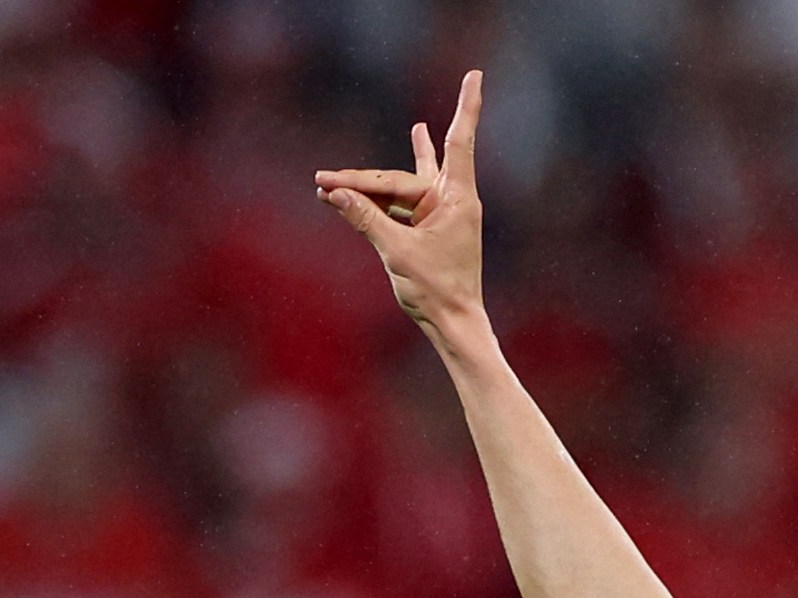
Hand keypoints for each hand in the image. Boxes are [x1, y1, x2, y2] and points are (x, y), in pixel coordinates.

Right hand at [315, 70, 485, 339]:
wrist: (453, 323)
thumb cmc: (435, 290)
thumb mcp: (396, 252)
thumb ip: (366, 218)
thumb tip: (335, 193)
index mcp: (456, 199)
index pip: (457, 142)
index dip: (466, 106)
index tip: (475, 74)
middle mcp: (451, 200)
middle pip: (403, 177)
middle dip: (362, 180)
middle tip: (322, 180)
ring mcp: (441, 213)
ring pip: (402, 187)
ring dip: (371, 183)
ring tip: (346, 169)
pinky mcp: (431, 227)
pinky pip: (403, 202)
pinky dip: (383, 194)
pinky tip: (386, 167)